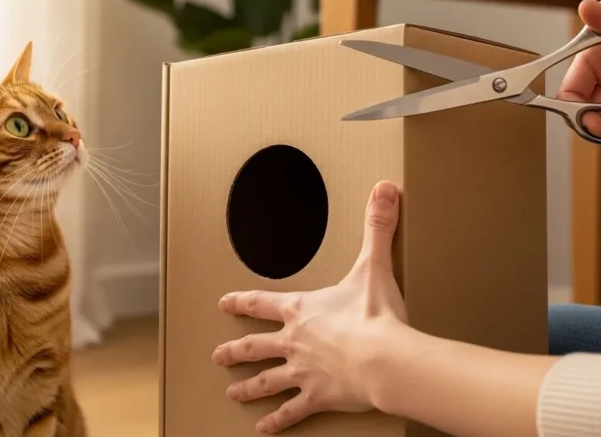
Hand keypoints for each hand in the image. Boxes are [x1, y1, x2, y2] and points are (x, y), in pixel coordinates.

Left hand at [211, 181, 410, 433]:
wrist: (384, 358)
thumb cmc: (375, 315)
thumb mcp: (374, 266)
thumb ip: (377, 227)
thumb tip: (384, 188)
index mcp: (302, 310)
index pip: (262, 302)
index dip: (241, 302)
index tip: (222, 303)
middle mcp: (294, 341)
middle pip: (255, 346)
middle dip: (234, 350)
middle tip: (217, 356)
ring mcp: (302, 372)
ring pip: (265, 381)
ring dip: (247, 387)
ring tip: (231, 393)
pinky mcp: (317, 398)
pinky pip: (291, 411)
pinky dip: (276, 421)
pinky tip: (263, 429)